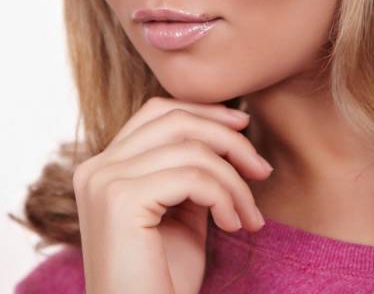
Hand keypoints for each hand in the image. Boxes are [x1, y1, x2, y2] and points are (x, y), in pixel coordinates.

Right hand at [72, 96, 272, 293]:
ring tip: (250, 215)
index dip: (204, 112)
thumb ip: (190, 168)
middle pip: (175, 120)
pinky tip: (233, 225)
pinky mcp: (121, 201)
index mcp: (103, 166)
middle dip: (228, 138)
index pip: (157, 112)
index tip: (243, 126)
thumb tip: (228, 126)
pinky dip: (225, 197)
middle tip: (262, 169)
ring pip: (190, 149)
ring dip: (234, 180)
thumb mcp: (181, 210)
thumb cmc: (164, 279)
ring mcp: (104, 182)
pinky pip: (192, 177)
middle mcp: (96, 168)